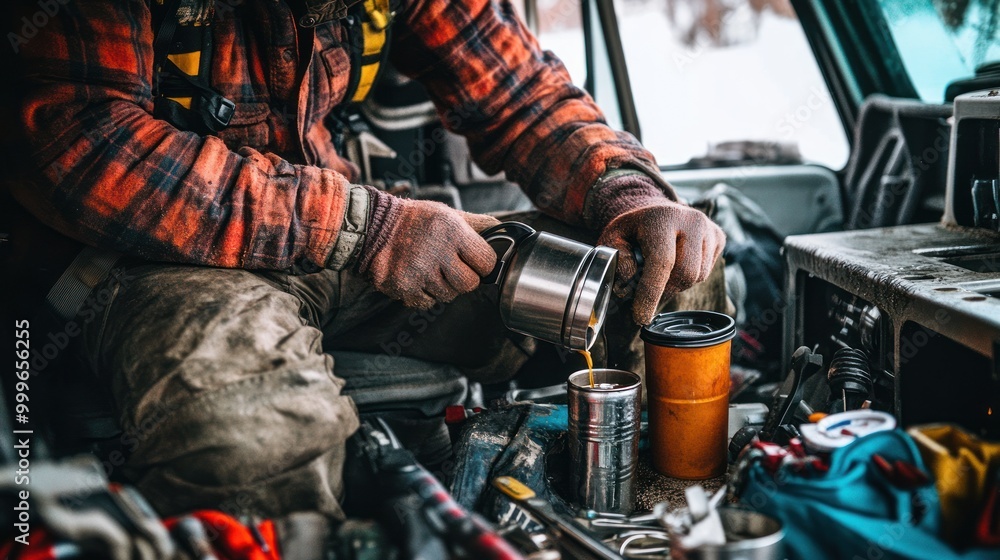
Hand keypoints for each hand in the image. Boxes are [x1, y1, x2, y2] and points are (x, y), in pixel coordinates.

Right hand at [357, 188, 500, 308]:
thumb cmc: (415, 220)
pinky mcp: (405, 288)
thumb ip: (478, 225)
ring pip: (449, 296)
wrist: (373, 227)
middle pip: (470, 285)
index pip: (487, 262)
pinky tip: (417, 277)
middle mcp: (437, 252)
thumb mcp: (449, 214)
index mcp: (453, 232)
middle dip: (464, 279)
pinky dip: (424, 294)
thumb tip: (506, 233)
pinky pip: (428, 302)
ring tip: (430, 269)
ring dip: (443, 287)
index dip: (482, 263)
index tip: (473, 260)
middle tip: (452, 268)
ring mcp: (420, 272)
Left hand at [589, 173, 724, 324]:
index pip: (661, 261)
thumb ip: (616, 257)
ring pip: (698, 276)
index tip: (641, 317)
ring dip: (677, 284)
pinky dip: (691, 277)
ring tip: (663, 272)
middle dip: (665, 292)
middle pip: (685, 273)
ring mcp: (708, 228)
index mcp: (661, 218)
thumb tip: (628, 277)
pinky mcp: (719, 237)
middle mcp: (690, 220)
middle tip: (649, 294)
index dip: (651, 293)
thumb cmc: (633, 230)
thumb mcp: (613, 238)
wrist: (657, 211)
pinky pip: (707, 272)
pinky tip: (677, 264)